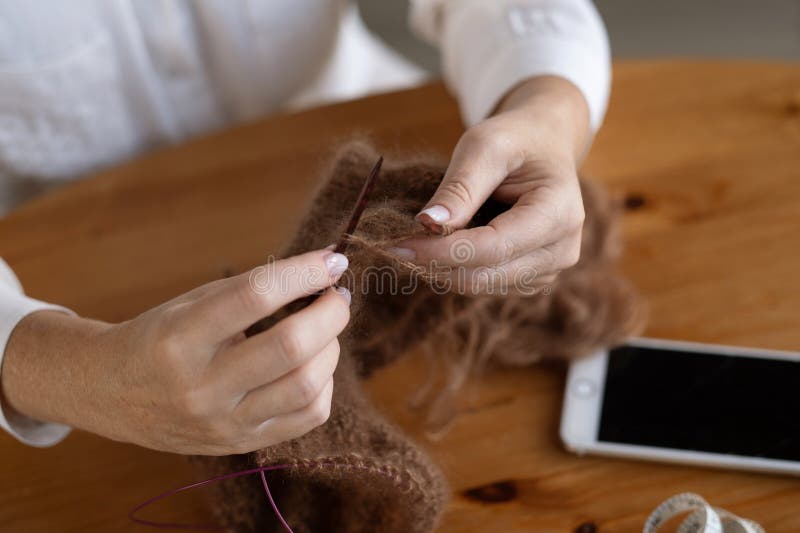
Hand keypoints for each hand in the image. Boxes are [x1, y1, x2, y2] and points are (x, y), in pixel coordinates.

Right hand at [2, 248, 350, 454]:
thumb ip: (252, 290)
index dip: (304, 273)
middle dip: (330, 313)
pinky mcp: (242, 444)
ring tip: (325, 330)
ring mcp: (223, 422)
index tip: (333, 260)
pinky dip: (324, 383)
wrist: (110, 395)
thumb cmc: (160, 337)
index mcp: (179, 338)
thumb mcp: (191, 304)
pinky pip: (309, 416)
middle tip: (337, 296)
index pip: (255, 296)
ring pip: (306, 385)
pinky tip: (313, 365)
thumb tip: (324, 271)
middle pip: (290, 347)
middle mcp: (201, 386)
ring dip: (331, 348)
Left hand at [396, 76, 591, 293]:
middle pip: (484, 275)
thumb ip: (460, 186)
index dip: (441, 251)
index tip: (397, 244)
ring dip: (442, 267)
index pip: (492, 248)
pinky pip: (485, 284)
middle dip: (435, 263)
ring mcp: (548, 269)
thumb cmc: (516, 139)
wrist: (544, 145)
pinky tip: (442, 245)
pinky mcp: (531, 278)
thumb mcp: (485, 145)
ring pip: (480, 285)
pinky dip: (456, 268)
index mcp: (558, 214)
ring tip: (419, 239)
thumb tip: (428, 224)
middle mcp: (561, 250)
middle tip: (395, 244)